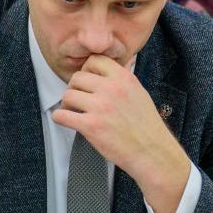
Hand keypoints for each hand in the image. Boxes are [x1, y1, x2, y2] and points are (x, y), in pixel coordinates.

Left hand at [52, 55, 189, 212]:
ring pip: (67, 95)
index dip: (86, 69)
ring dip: (66, 104)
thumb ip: (123, 80)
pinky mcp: (91, 125)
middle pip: (77, 77)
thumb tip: (116, 64)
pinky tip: (67, 121)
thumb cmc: (146, 127)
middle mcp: (112, 89)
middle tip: (78, 100)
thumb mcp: (139, 93)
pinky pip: (61, 115)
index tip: (86, 81)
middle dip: (74, 88)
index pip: (95, 60)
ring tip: (73, 112)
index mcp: (124, 79)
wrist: (153, 152)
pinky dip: (59, 118)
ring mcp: (101, 107)